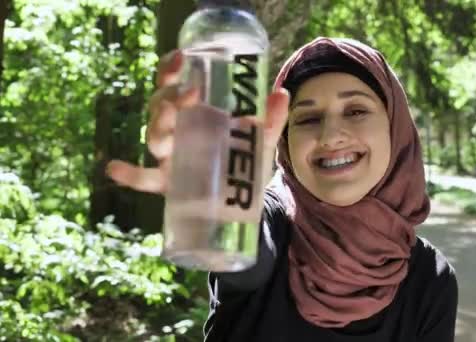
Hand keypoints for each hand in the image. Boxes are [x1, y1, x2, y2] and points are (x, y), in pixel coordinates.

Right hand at [106, 50, 289, 193]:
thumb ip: (269, 120)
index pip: (175, 85)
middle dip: (169, 97)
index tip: (181, 56)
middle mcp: (177, 131)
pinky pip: (144, 178)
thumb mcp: (259, 140)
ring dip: (158, 125)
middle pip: (161, 108)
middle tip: (190, 92)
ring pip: (155, 137)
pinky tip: (114, 168)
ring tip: (169, 118)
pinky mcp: (167, 184)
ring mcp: (169, 157)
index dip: (172, 70)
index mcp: (194, 113)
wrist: (241, 200)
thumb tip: (281, 94)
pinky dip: (129, 174)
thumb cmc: (242, 161)